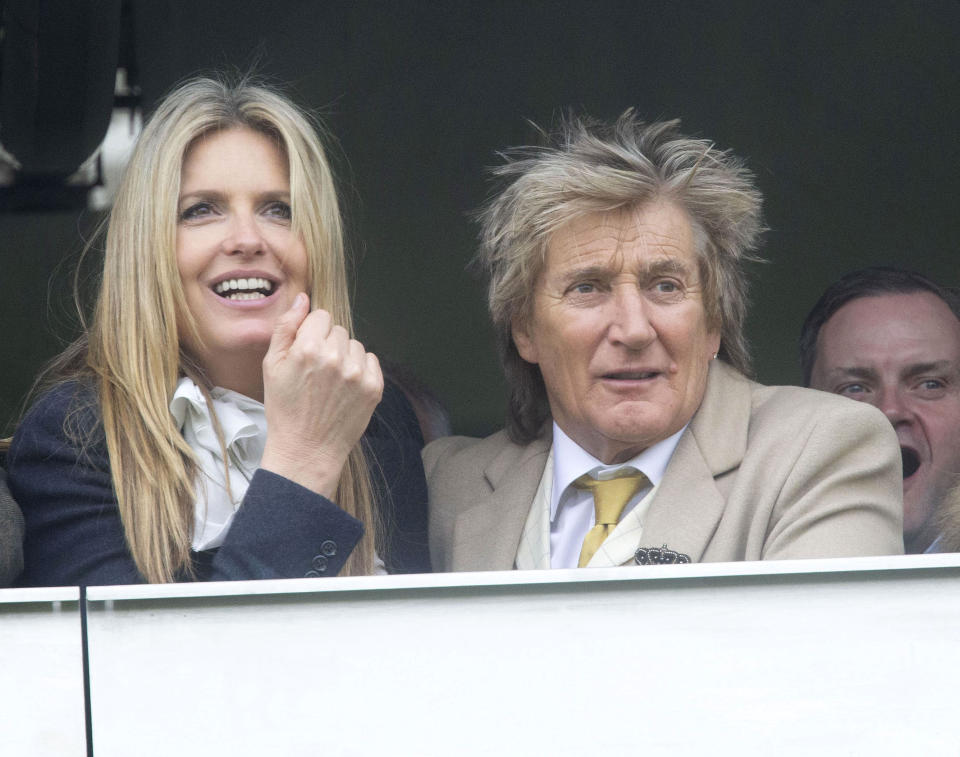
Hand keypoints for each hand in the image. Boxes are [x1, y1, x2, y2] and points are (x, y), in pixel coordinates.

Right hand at [259, 293, 382, 496]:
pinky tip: (344, 387)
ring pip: (355, 345)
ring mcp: (358, 373)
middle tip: (316, 372)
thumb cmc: (285, 408)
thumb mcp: (272, 366)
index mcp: (308, 348)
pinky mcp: (374, 387)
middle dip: (327, 344)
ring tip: (330, 381)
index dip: (311, 333)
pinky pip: (371, 360)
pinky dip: (360, 369)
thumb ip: (286, 327)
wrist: (307, 449)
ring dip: (345, 356)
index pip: (321, 316)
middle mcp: (336, 357)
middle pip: (338, 330)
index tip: (305, 352)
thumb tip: (303, 299)